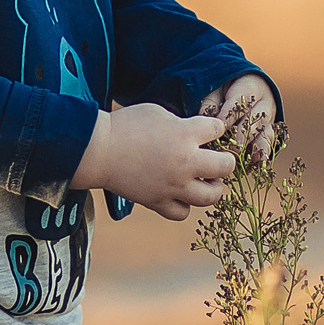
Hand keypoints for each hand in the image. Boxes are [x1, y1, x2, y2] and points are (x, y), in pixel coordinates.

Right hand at [71, 104, 234, 220]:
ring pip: (211, 196)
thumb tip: (195, 133)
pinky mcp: (158, 202)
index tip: (207, 130)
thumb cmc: (125, 125)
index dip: (214, 129)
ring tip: (204, 180)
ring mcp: (173, 186)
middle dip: (225, 160)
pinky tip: (179, 193)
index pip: (217, 130)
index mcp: (185, 134)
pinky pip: (183, 212)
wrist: (98, 150)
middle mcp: (185, 162)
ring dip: (212, 187)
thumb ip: (181, 123)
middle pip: (225, 166)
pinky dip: (185, 204)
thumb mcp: (158, 112)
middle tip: (215, 159)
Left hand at [200, 74, 277, 158]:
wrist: (247, 87)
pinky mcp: (269, 131)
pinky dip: (263, 153)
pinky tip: (260, 163)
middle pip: (255, 119)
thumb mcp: (218, 89)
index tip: (220, 126)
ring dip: (257, 146)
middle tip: (234, 147)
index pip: (240, 102)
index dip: (230, 114)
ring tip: (251, 158)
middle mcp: (264, 103)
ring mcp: (268, 119)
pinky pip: (268, 142)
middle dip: (244, 134)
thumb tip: (205, 117)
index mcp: (251, 88)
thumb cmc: (227, 89)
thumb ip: (212, 101)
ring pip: (265, 132)